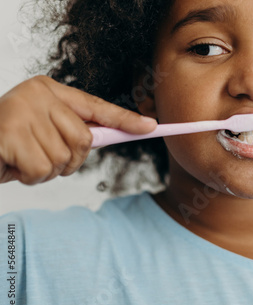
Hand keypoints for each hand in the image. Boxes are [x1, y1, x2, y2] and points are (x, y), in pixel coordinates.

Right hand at [0, 75, 156, 184]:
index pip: (97, 106)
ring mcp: (23, 110)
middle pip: (84, 140)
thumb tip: (112, 136)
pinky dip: (29, 177)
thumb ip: (72, 131)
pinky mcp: (9, 131)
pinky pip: (42, 170)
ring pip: (63, 159)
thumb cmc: (9, 142)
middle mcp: (39, 95)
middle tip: (43, 158)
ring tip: (22, 160)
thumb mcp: (43, 131)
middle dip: (69, 160)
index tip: (152, 127)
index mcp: (50, 91)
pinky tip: (11, 165)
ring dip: (45, 171)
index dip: (125, 119)